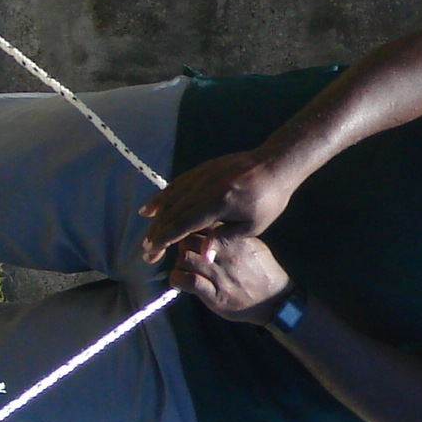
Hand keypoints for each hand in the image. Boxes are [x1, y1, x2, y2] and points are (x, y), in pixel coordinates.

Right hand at [139, 151, 294, 263]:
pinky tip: (152, 209)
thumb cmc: (268, 200)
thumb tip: (203, 257)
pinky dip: (162, 198)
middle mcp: (204, 187)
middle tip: (147, 252)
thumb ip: (223, 238)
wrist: (275, 164)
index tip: (152, 254)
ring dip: (156, 219)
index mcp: (218, 203)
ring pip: (170, 198)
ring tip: (147, 236)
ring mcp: (201, 175)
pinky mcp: (201, 169)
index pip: (183, 224)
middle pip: (172, 213)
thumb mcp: (252, 226)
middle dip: (157, 234)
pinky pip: (176, 185)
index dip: (164, 240)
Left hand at [166, 230, 293, 322]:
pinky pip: (189, 281)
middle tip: (186, 254)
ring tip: (183, 269)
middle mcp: (226, 254)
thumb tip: (210, 228)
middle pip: (188, 239)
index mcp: (235, 239)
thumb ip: (231, 236)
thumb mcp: (253, 245)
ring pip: (185, 258)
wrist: (274, 300)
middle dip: (182, 245)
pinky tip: (178, 281)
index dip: (193, 229)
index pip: (203, 225)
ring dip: (178, 263)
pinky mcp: (214, 294)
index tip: (193, 238)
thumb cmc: (263, 271)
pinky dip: (177, 279)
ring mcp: (220, 274)